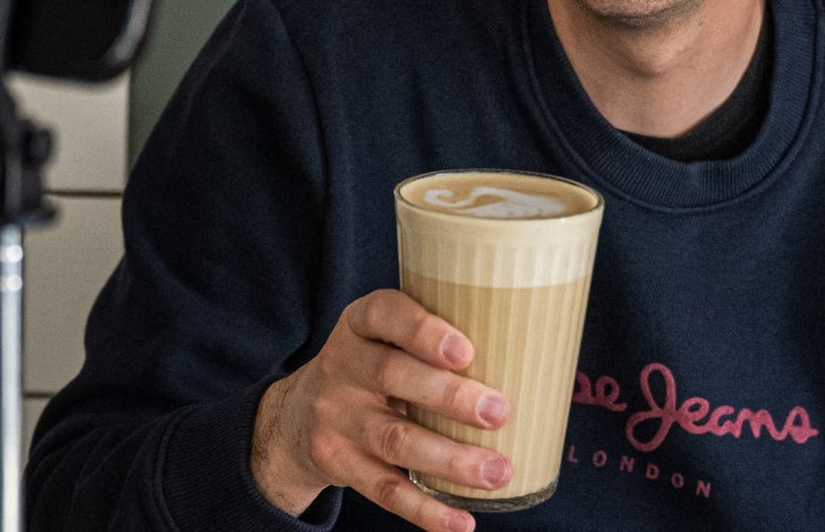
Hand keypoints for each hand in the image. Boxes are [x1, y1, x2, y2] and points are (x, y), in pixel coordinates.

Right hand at [250, 289, 512, 531]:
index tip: (465, 351)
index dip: (422, 330)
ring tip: (497, 471)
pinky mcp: (338, 461)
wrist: (295, 416)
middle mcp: (342, 365)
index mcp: (359, 325)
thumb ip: (430, 338)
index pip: (383, 314)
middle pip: (393, 376)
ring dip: (451, 459)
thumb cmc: (368, 368)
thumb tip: (529, 352)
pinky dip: (426, 510)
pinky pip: (384, 489)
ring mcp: (337, 416)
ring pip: (395, 439)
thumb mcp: (382, 338)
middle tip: (500, 412)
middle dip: (450, 397)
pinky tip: (462, 522)